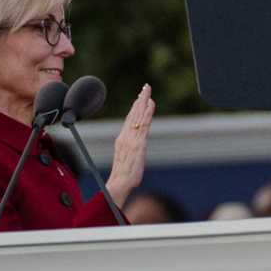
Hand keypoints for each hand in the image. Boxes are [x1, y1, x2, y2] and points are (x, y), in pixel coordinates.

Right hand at [106, 84, 155, 204]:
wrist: (120, 183)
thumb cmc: (124, 176)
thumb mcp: (126, 159)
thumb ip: (130, 151)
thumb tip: (135, 148)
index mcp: (122, 139)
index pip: (130, 120)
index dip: (135, 108)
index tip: (139, 97)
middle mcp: (126, 136)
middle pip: (134, 114)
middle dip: (140, 99)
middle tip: (145, 87)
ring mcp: (132, 139)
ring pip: (138, 116)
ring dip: (143, 102)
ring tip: (147, 90)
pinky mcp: (138, 143)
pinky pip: (144, 124)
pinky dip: (147, 113)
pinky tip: (151, 104)